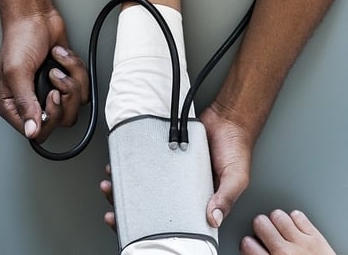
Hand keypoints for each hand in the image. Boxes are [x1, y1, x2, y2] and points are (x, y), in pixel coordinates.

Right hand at [0, 10, 88, 139]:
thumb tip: (32, 131)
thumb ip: (25, 104)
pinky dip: (76, 69)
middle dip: (64, 96)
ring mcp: (51, 93)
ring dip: (71, 79)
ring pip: (75, 105)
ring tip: (56, 64)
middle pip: (61, 121)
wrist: (35, 17)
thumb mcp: (16, 72)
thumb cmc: (20, 39)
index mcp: (13, 106)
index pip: (37, 132)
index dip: (50, 118)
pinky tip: (61, 57)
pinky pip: (83, 88)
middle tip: (55, 77)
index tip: (51, 96)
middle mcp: (32, 103)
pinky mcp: (67, 82)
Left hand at [98, 104, 254, 229]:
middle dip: (128, 208)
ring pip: (143, 185)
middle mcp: (183, 191)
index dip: (151, 228)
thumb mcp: (236, 177)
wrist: (229, 118)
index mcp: (199, 202)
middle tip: (112, 204)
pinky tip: (121, 166)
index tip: (133, 228)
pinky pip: (145, 163)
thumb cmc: (236, 149)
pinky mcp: (165, 156)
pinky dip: (132, 166)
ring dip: (124, 187)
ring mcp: (172, 174)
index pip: (172, 222)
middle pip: (151, 206)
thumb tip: (213, 218)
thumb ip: (226, 197)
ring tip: (111, 184)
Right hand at [240, 210, 335, 254]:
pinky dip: (295, 220)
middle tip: (265, 233)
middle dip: (261, 227)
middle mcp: (284, 253)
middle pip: (260, 223)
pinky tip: (295, 228)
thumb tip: (253, 252)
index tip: (252, 244)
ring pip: (278, 215)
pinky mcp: (316, 238)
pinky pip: (298, 216)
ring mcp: (301, 243)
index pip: (247, 244)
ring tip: (280, 228)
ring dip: (277, 221)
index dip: (249, 243)